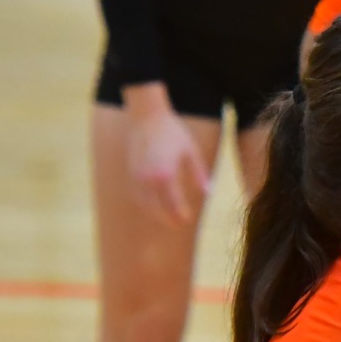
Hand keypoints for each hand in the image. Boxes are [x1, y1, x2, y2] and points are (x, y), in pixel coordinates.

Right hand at [122, 85, 208, 223]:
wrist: (147, 117)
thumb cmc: (173, 132)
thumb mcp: (191, 151)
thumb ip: (199, 173)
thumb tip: (208, 192)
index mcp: (165, 173)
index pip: (172, 202)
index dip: (179, 214)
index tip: (186, 220)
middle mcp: (149, 177)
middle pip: (157, 207)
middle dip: (168, 218)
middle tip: (178, 224)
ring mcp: (137, 176)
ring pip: (145, 203)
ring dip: (155, 213)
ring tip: (167, 218)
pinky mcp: (131, 173)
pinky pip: (137, 195)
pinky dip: (146, 204)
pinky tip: (154, 206)